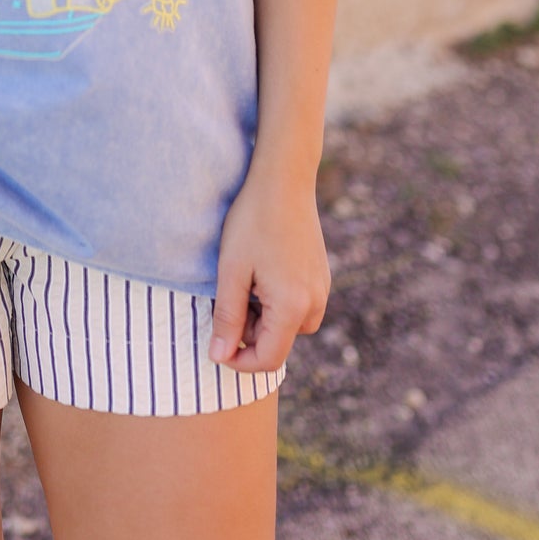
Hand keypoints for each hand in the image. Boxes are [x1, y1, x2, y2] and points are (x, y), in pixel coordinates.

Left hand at [208, 157, 330, 373]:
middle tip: (229, 296)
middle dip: (250, 333)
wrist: (283, 178)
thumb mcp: (232, 270)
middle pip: (280, 343)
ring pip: (290, 326)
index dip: (239, 361)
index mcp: (293, 307)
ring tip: (245, 281)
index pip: (268, 359)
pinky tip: (262, 270)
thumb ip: (227, 317)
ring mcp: (322, 288)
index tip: (216, 344)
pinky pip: (300, 305)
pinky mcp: (321, 275)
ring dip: (265, 318)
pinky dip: (278, 301)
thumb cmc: (252, 221)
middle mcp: (315, 302)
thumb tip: (218, 357)